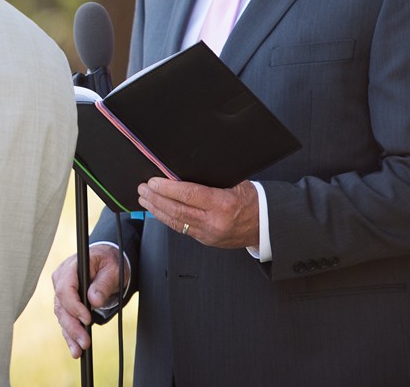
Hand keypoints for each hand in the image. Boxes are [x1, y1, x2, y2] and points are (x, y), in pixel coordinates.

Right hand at [51, 243, 126, 357]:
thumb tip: (94, 300)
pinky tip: (75, 349)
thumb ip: (103, 283)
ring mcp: (61, 292)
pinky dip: (70, 335)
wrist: (106, 262)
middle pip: (61, 305)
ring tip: (79, 351)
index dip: (74, 305)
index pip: (65, 288)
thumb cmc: (108, 263)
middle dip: (73, 326)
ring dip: (70, 334)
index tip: (87, 319)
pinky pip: (65, 320)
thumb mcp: (111, 269)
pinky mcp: (65, 303)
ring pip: (61, 316)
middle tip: (85, 342)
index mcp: (71, 267)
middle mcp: (61, 279)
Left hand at [137, 177, 259, 248]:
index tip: (153, 181)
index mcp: (223, 204)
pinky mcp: (206, 240)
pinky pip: (182, 229)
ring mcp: (209, 234)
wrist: (265, 225)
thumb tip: (182, 169)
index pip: (189, 195)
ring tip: (144, 199)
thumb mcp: (235, 183)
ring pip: (176, 222)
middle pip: (177, 209)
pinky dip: (167, 219)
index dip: (167, 188)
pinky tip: (158, 211)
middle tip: (143, 189)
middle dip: (156, 198)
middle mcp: (214, 221)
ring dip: (156, 210)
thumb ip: (211, 178)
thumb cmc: (252, 201)